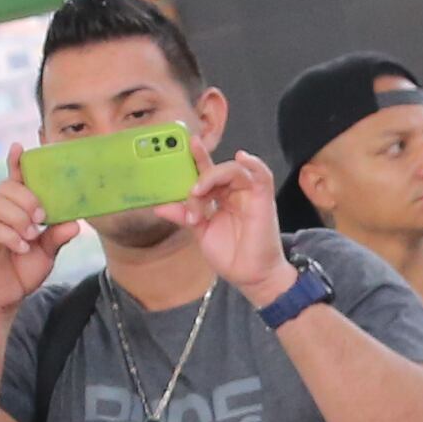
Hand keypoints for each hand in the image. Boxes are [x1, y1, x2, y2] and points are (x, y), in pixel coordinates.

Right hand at [0, 161, 76, 311]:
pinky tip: (23, 247)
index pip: (14, 179)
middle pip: (7, 187)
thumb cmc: (25, 267)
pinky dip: (12, 236)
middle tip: (42, 217)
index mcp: (16, 209)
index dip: (16, 162)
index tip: (20, 147)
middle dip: (27, 198)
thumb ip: (58, 236)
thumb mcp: (48, 252)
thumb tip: (75, 223)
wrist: (7, 295)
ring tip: (33, 236)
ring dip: (20, 218)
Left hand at [184, 151, 291, 301]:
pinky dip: (253, 163)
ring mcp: (249, 195)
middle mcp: (234, 194)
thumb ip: (183, 216)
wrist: (250, 277)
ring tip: (199, 192)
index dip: (196, 158)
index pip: (207, 173)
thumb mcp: (200, 233)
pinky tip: (243, 157)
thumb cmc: (230, 256)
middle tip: (191, 192)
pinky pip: (262, 175)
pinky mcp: (263, 200)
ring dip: (213, 176)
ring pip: (233, 170)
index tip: (181, 144)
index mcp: (220, 199)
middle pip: (217, 170)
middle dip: (200, 176)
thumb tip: (159, 206)